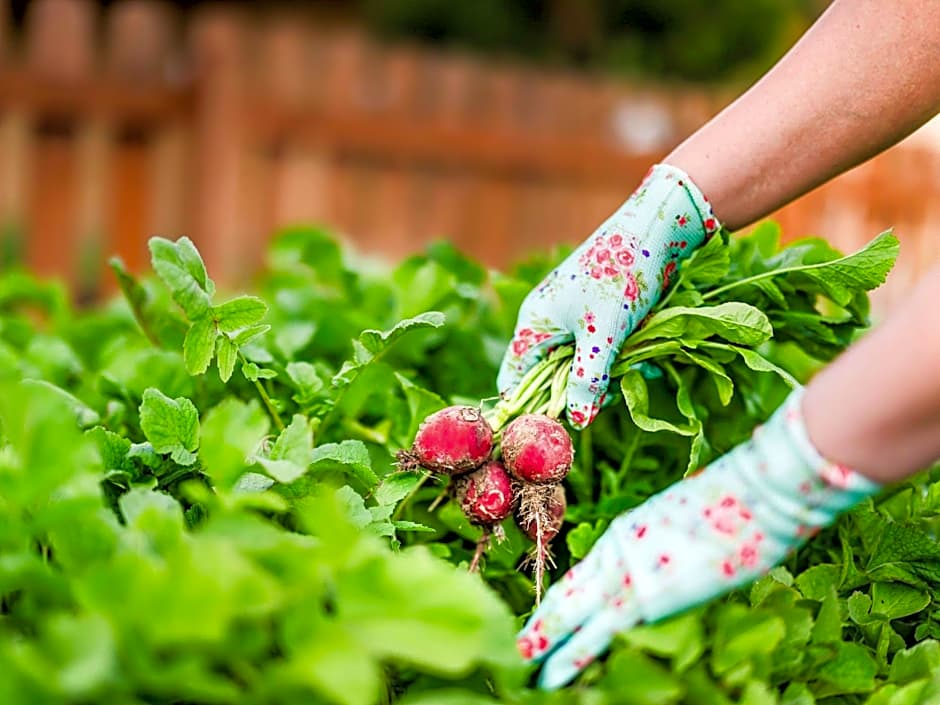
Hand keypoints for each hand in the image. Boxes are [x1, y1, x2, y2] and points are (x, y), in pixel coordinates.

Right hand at [497, 164, 720, 428]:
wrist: (654, 230)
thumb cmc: (620, 277)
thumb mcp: (603, 335)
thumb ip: (586, 380)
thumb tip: (576, 421)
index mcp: (534, 324)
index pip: (513, 380)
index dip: (527, 407)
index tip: (552, 430)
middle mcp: (547, 323)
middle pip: (548, 378)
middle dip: (576, 392)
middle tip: (605, 397)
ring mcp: (572, 318)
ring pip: (578, 366)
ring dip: (602, 375)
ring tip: (629, 367)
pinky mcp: (597, 315)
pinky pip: (599, 350)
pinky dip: (616, 358)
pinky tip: (640, 356)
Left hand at [517, 388, 879, 689]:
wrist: (752, 496)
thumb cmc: (735, 508)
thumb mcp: (690, 525)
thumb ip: (669, 546)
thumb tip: (673, 563)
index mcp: (624, 533)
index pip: (581, 576)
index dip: (559, 601)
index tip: (542, 618)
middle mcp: (615, 552)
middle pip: (567, 596)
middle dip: (542, 626)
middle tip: (517, 650)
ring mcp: (625, 573)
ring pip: (570, 616)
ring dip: (546, 645)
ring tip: (522, 666)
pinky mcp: (642, 597)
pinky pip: (595, 635)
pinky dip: (570, 657)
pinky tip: (552, 675)